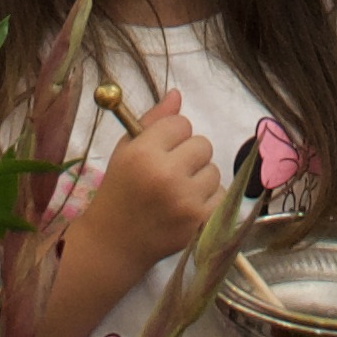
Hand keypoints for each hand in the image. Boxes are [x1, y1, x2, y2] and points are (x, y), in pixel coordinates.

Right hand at [80, 97, 223, 269]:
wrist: (115, 243)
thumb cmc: (119, 191)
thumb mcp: (126, 151)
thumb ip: (153, 121)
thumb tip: (178, 94)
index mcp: (143, 153)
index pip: (181, 123)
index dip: (171, 136)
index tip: (159, 151)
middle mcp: (166, 174)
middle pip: (203, 144)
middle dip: (189, 155)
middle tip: (169, 173)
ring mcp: (186, 200)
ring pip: (214, 170)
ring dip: (199, 179)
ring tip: (176, 192)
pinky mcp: (201, 222)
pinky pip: (222, 195)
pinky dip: (208, 200)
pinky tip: (187, 207)